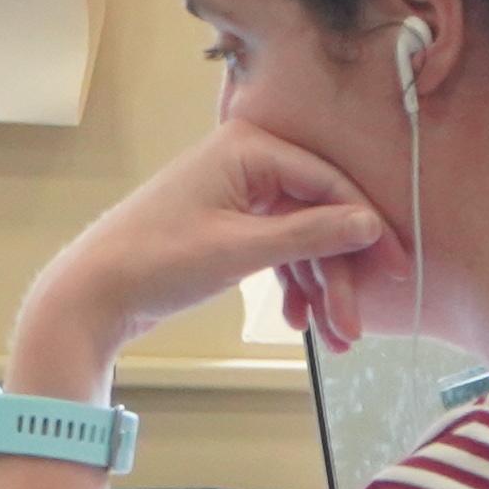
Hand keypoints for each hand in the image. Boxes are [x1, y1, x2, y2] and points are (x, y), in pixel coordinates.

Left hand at [18, 121, 388, 380]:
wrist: (92, 295)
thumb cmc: (155, 261)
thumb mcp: (240, 249)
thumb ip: (309, 234)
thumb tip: (369, 224)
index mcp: (248, 148)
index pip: (330, 184)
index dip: (367, 230)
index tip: (397, 271)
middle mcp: (245, 162)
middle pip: (318, 216)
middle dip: (339, 275)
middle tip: (356, 326)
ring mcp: (236, 194)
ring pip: (300, 240)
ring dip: (320, 289)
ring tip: (336, 340)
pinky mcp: (227, 225)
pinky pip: (276, 251)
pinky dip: (292, 286)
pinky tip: (301, 323)